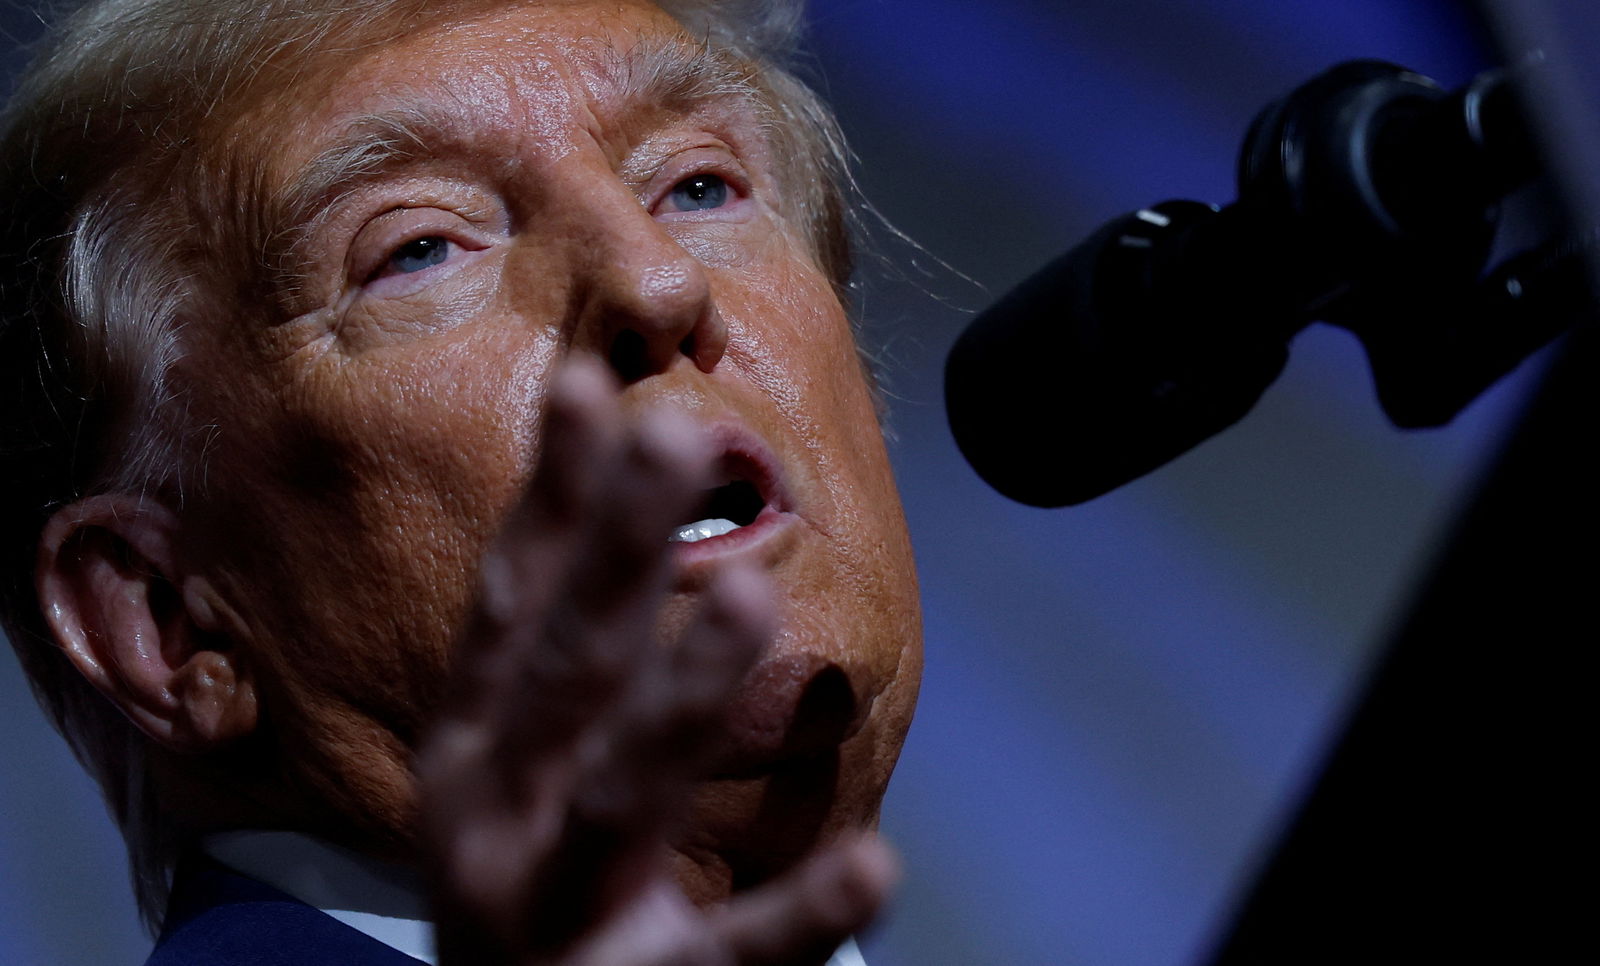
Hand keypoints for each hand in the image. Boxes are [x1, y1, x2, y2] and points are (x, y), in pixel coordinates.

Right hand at [416, 358, 896, 965]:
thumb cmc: (534, 884)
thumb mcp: (526, 767)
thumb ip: (579, 657)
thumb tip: (661, 514)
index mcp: (474, 751)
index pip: (512, 603)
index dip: (552, 495)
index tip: (592, 381)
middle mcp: (494, 821)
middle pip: (566, 669)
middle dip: (618, 547)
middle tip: (674, 430)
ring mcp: (556, 913)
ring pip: (621, 792)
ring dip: (683, 693)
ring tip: (757, 602)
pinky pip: (730, 955)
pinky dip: (796, 912)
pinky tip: (873, 865)